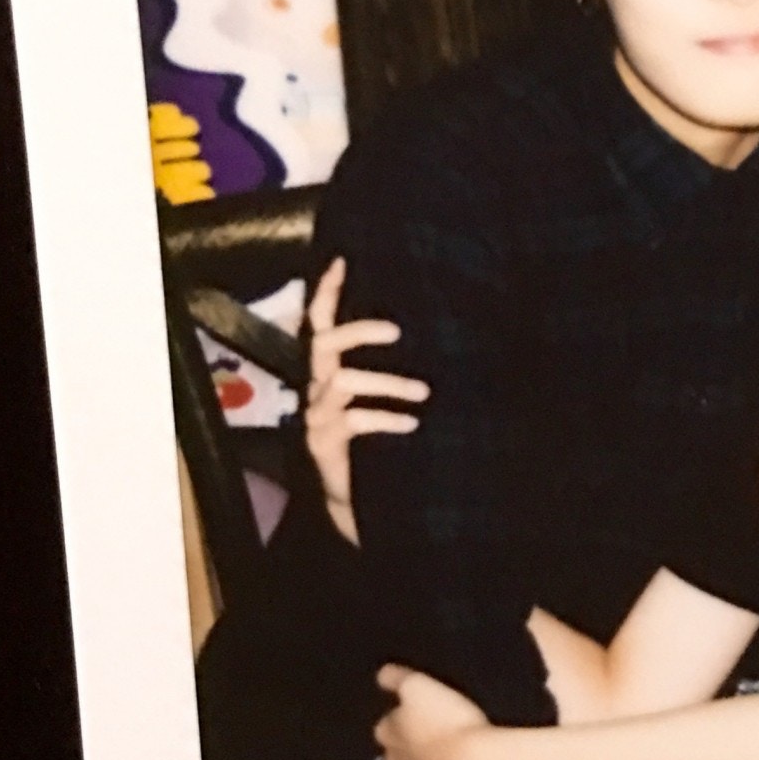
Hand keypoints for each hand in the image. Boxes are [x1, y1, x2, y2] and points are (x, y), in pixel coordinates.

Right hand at [304, 258, 428, 545]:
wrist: (363, 499)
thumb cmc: (381, 440)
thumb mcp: (387, 398)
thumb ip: (398, 367)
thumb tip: (441, 328)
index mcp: (332, 371)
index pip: (321, 322)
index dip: (327, 292)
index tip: (343, 260)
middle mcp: (318, 387)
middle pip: (324, 343)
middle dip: (361, 331)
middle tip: (399, 332)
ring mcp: (317, 415)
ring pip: (345, 382)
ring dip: (390, 382)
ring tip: (425, 392)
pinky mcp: (323, 443)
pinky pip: (355, 420)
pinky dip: (388, 418)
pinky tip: (412, 424)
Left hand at [374, 663, 492, 759]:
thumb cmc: (448, 719)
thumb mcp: (421, 685)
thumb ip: (397, 679)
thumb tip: (380, 674)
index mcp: (387, 732)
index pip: (386, 724)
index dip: (403, 719)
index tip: (421, 715)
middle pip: (395, 753)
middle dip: (408, 748)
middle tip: (434, 738)